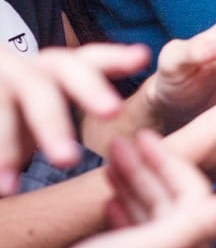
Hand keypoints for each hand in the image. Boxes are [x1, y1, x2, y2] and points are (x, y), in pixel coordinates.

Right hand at [0, 43, 148, 193]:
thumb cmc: (32, 109)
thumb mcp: (62, 100)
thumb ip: (99, 103)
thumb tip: (167, 137)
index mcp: (61, 69)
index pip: (90, 60)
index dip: (115, 58)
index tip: (142, 57)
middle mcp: (32, 72)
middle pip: (57, 76)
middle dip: (75, 100)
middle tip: (97, 127)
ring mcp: (1, 86)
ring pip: (10, 108)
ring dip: (14, 144)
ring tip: (21, 182)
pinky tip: (3, 190)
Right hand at [3, 130, 215, 247]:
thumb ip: (199, 225)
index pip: (193, 196)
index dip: (170, 162)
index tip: (145, 136)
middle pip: (171, 203)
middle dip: (147, 169)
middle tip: (120, 143)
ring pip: (151, 216)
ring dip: (133, 184)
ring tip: (111, 161)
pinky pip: (134, 235)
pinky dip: (124, 211)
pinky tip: (111, 199)